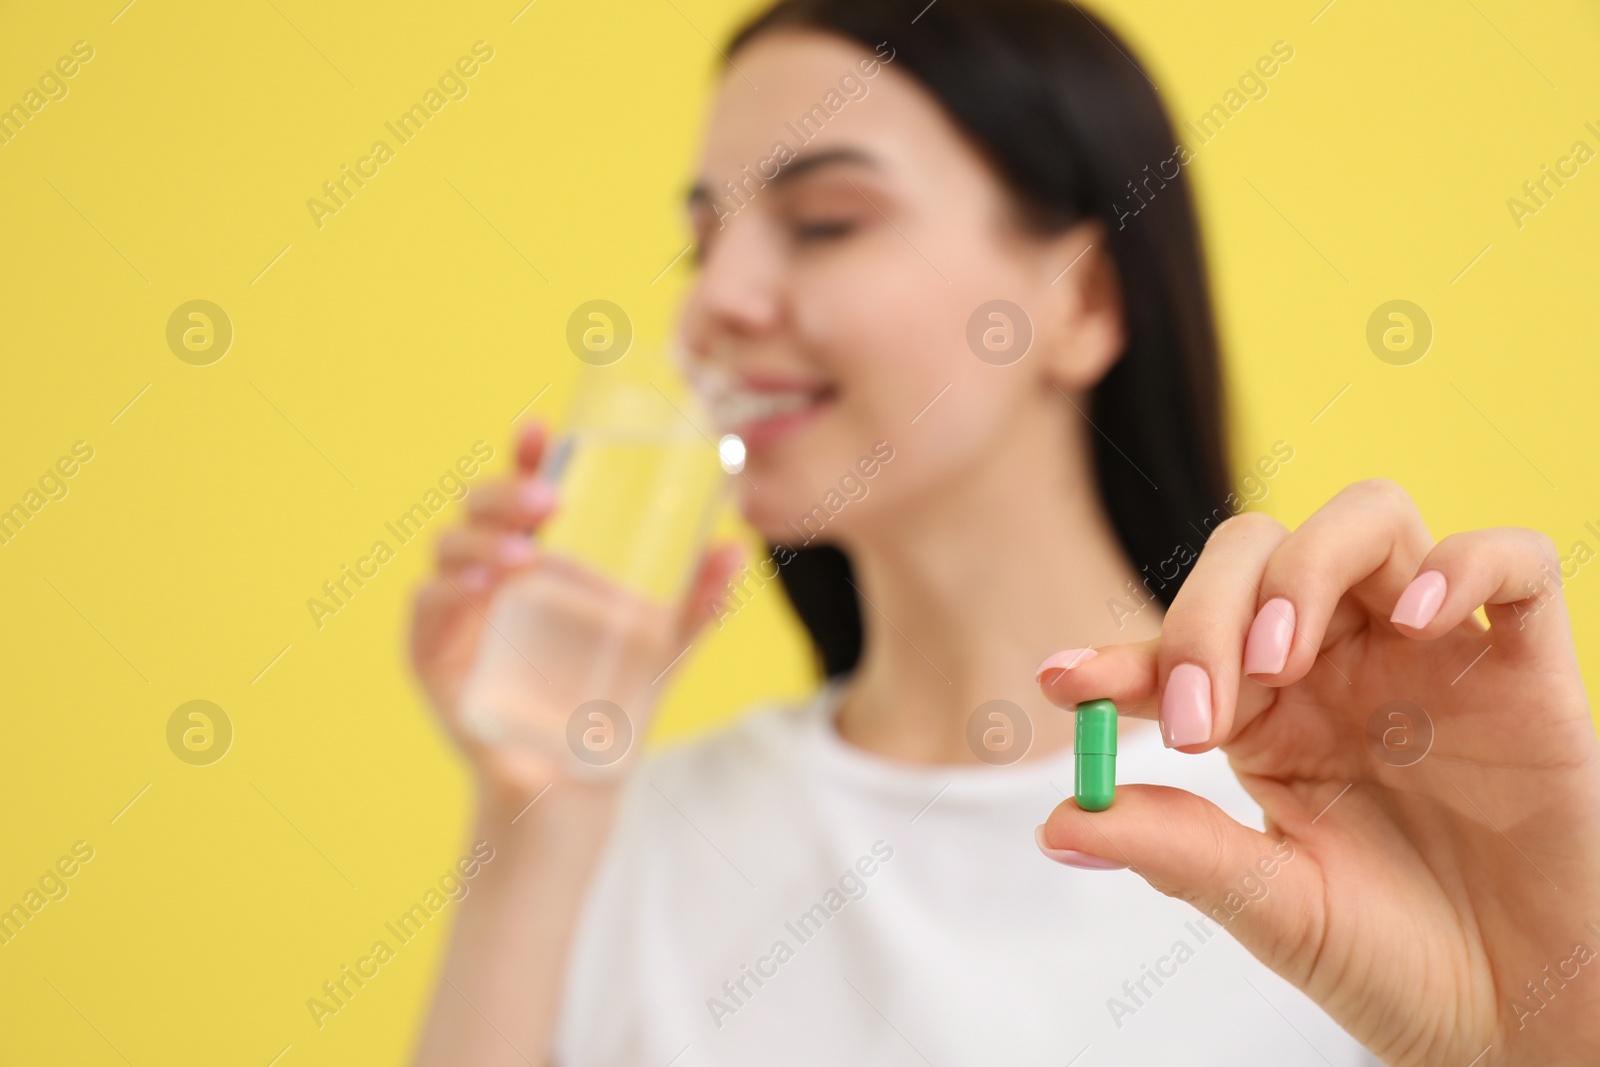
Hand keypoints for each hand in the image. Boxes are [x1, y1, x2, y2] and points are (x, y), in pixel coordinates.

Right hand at [410, 422, 741, 807]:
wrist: (577, 781)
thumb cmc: (613, 702)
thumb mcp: (663, 648)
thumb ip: (696, 602)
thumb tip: (735, 550)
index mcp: (542, 555)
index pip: (528, 489)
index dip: (528, 453)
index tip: (542, 429)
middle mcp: (495, 571)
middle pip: (482, 505)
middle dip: (507, 490)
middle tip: (549, 499)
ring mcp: (460, 608)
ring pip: (449, 546)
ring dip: (482, 540)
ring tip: (525, 557)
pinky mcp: (432, 652)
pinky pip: (426, 606)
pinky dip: (445, 590)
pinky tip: (477, 590)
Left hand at [1036, 479, 1599, 1065]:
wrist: (1511, 1014)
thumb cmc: (1389, 958)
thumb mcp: (1271, 906)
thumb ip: (1176, 850)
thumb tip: (1056, 822)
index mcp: (1266, 712)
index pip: (1184, 641)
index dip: (1124, 653)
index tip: (1068, 683)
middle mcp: (1340, 663)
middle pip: (1260, 552)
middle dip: (1208, 611)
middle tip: (1198, 714)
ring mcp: (1430, 656)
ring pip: (1370, 520)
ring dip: (1306, 570)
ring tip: (1283, 662)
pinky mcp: (1527, 673)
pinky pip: (1514, 565)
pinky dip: (1465, 565)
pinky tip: (1419, 618)